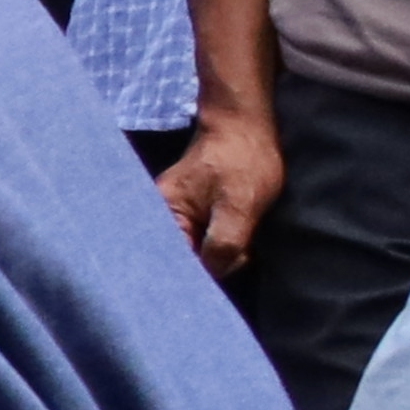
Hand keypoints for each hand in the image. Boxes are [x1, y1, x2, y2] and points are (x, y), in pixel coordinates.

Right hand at [158, 102, 281, 274]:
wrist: (246, 125)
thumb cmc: (241, 161)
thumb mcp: (238, 206)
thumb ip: (224, 245)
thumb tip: (216, 274)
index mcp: (164, 215)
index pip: (174, 261)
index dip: (197, 277)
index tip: (221, 285)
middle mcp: (164, 217)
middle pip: (183, 259)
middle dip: (212, 266)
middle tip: (242, 260)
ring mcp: (179, 214)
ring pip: (198, 250)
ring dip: (222, 255)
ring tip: (246, 249)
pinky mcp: (195, 212)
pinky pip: (204, 239)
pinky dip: (222, 244)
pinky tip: (241, 243)